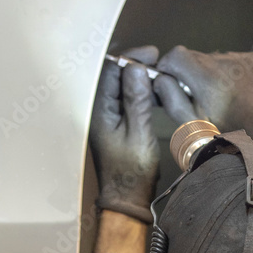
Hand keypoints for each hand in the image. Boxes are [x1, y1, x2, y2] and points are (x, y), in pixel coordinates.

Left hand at [89, 45, 160, 224]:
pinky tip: (150, 92)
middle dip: (134, 65)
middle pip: (112, 75)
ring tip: (156, 76)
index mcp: (99, 111)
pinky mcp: (111, 123)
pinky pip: (121, 97)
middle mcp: (96, 110)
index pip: (110, 71)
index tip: (153, 56)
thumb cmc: (133, 170)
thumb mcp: (140, 132)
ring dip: (136, 77)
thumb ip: (137, 99)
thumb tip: (137, 70)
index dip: (131, 59)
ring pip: (117, 85)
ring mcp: (103, 117)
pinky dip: (135, 90)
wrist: (126, 196)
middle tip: (156, 63)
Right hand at [154, 47, 252, 149]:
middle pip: (193, 56)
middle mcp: (226, 63)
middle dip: (188, 73)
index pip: (175, 55)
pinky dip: (227, 72)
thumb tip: (160, 80)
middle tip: (196, 95)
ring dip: (208, 73)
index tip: (170, 81)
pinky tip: (234, 91)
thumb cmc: (233, 134)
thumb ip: (172, 100)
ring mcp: (242, 58)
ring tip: (219, 96)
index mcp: (208, 79)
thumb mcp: (196, 125)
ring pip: (212, 58)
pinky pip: (231, 60)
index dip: (168, 67)